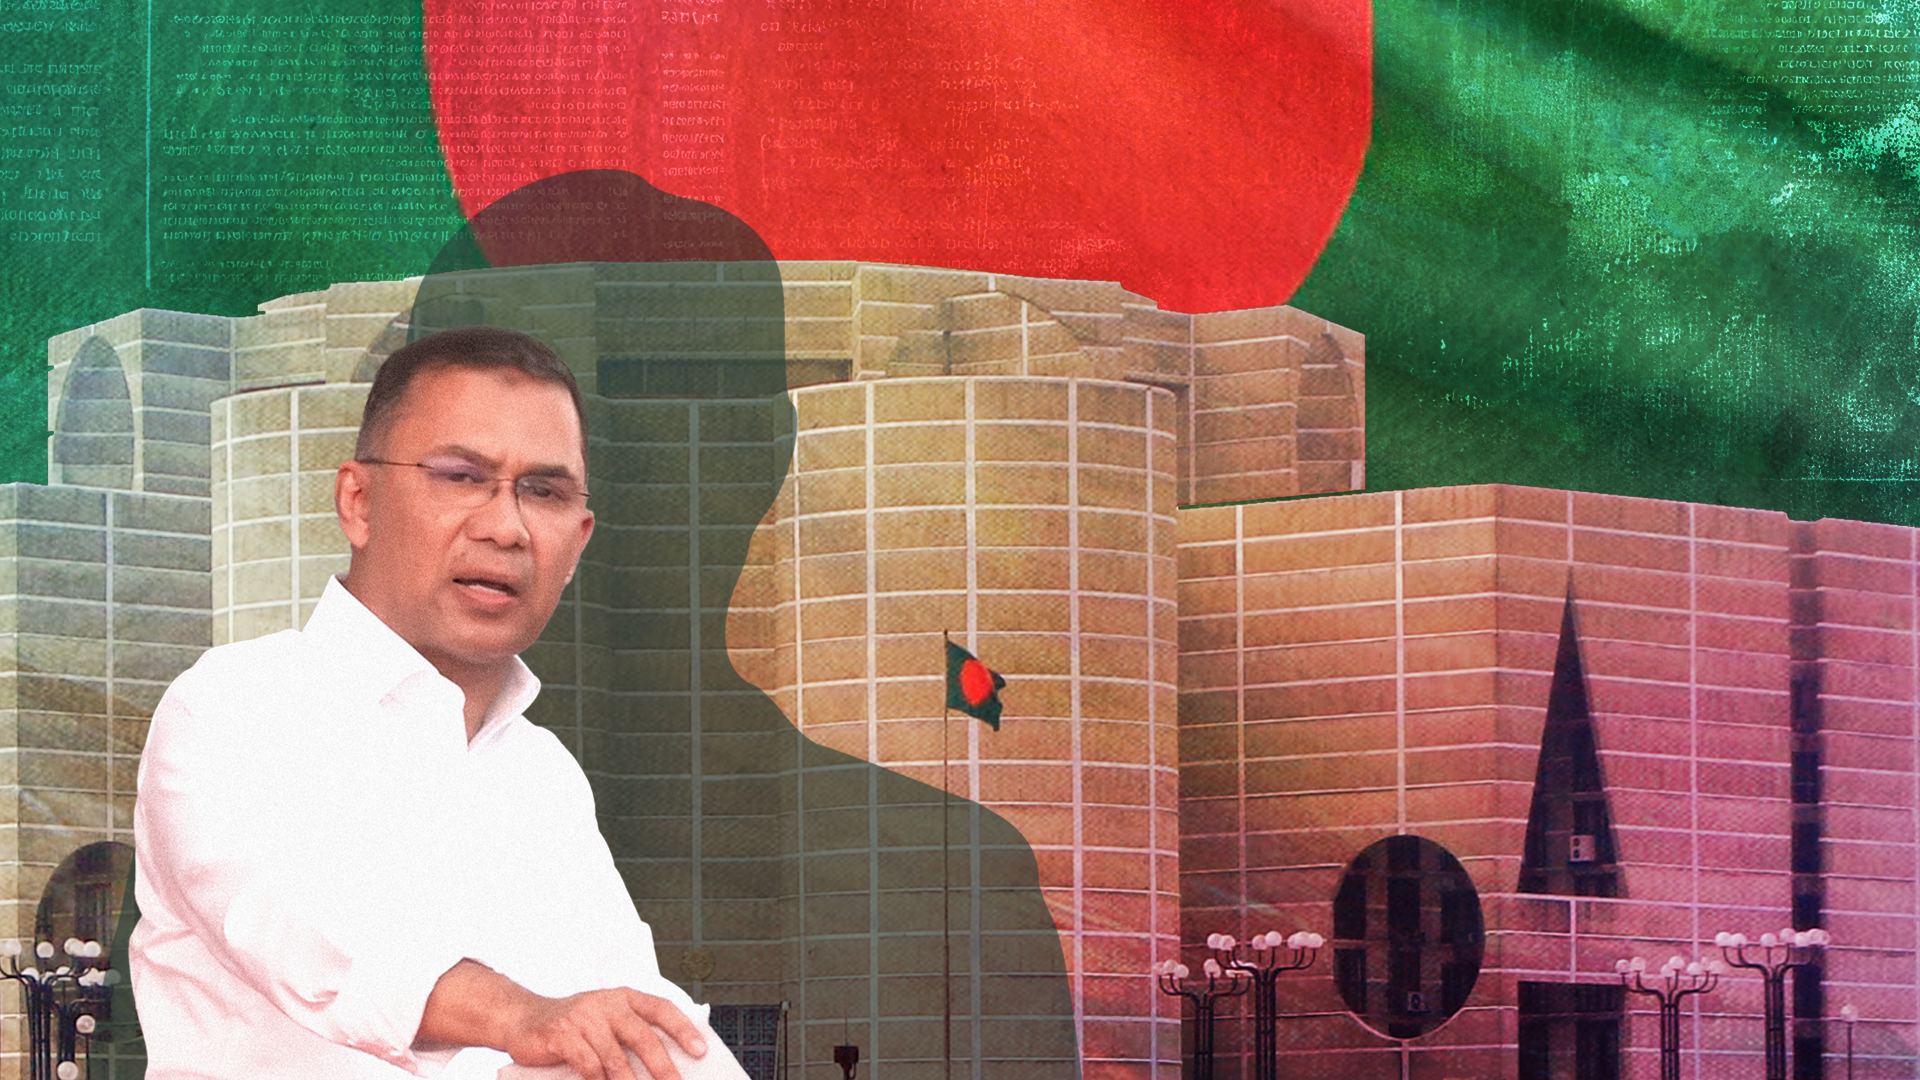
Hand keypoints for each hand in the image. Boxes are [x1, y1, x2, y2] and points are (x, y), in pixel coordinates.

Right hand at [502, 987, 708, 1079]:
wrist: (524, 1019)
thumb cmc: (573, 1025)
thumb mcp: (605, 1021)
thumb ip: (630, 1035)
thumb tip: (666, 1065)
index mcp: (623, 998)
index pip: (661, 1008)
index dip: (683, 1029)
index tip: (700, 1049)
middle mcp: (606, 1004)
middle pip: (642, 1036)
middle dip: (662, 1066)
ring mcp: (583, 1018)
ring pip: (615, 1057)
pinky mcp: (562, 1034)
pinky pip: (588, 1065)